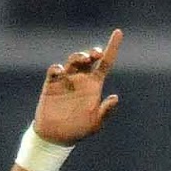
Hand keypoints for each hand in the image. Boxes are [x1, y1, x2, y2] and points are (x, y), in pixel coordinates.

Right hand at [34, 29, 122, 145]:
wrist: (57, 137)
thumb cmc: (78, 130)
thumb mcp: (95, 123)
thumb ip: (105, 111)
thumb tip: (115, 97)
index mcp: (94, 85)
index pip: (105, 63)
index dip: (112, 47)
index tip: (118, 32)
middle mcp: (81, 78)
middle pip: (88, 59)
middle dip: (93, 52)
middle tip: (95, 54)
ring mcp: (66, 79)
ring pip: (73, 61)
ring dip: (78, 57)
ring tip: (84, 59)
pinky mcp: (52, 84)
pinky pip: (54, 71)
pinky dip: (57, 68)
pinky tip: (61, 72)